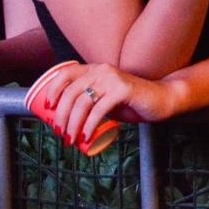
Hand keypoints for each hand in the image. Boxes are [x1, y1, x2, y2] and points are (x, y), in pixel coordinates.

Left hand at [37, 62, 175, 144]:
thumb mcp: (105, 99)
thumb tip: (64, 119)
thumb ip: (90, 102)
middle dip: (61, 116)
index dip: (52, 89)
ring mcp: (113, 78)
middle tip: (60, 133)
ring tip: (71, 139)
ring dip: (73, 124)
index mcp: (95, 69)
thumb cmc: (131, 102)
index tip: (47, 108)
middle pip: (71, 92)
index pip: (65, 73)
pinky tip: (87, 137)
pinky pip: (99, 109)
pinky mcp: (124, 89)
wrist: (161, 99)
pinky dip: (89, 125)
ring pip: (83, 102)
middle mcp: (102, 70)